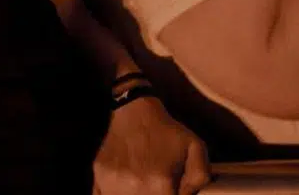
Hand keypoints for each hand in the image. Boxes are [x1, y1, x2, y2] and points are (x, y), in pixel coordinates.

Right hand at [93, 96, 210, 194]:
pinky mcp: (98, 180)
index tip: (169, 188)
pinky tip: (125, 183)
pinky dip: (116, 192)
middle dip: (154, 194)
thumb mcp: (195, 147)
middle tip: (156, 181)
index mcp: (160, 186)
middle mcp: (135, 190)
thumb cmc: (165, 131)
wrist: (133, 111)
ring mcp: (113, 186)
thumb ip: (199, 177)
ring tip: (141, 180)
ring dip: (134, 194)